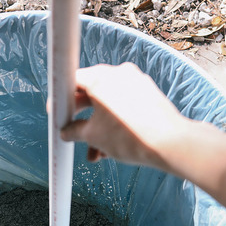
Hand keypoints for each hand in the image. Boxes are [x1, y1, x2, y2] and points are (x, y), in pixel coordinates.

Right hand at [60, 63, 193, 171]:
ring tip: (95, 152)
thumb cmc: (129, 136)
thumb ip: (74, 131)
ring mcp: (136, 82)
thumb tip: (67, 132)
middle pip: (90, 91)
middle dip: (80, 116)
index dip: (61, 100)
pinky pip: (124, 105)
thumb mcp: (93, 136)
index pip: (72, 81)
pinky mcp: (149, 94)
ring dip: (98, 126)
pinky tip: (112, 147)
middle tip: (73, 131)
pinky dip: (114, 123)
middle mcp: (118, 74)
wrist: (170, 143)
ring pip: (108, 103)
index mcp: (100, 77)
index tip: (56, 113)